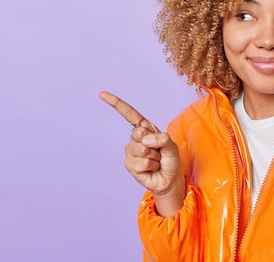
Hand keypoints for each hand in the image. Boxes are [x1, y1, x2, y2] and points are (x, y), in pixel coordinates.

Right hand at [99, 91, 184, 216]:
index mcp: (145, 128)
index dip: (116, 103)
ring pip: (141, 150)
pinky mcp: (129, 164)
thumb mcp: (171, 146)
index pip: (128, 113)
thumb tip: (146, 140)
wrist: (169, 179)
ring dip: (154, 158)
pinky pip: (140, 163)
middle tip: (159, 152)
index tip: (102, 94)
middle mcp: (135, 138)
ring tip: (156, 161)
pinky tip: (151, 168)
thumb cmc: (170, 160)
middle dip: (153, 144)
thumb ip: (163, 139)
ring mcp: (130, 151)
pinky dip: (150, 166)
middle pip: (138, 133)